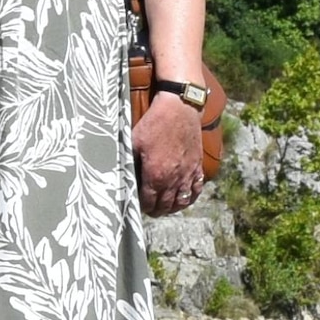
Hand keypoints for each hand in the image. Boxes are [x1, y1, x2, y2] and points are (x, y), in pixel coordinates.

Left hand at [131, 90, 207, 217]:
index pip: (148, 202)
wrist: (180, 109)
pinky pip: (196, 190)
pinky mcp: (197, 166)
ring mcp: (187, 174)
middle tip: (150, 210)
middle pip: (165, 205)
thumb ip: (129, 161)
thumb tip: (122, 173)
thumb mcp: (134, 141)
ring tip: (165, 208)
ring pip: (181, 202)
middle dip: (156, 210)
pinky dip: (190, 198)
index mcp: (155, 175)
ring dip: (172, 208)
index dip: (142, 206)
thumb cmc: (155, 123)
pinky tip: (184, 198)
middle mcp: (173, 179)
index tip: (138, 205)